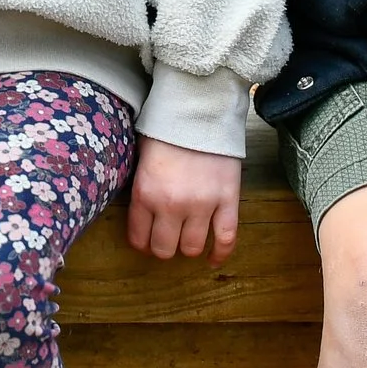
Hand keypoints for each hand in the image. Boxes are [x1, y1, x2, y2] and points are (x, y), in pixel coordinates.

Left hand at [126, 137, 241, 263]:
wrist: (200, 108)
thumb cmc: (166, 128)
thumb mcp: (140, 156)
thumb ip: (140, 185)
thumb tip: (139, 209)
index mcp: (145, 193)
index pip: (138, 238)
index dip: (142, 243)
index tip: (146, 240)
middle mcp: (171, 204)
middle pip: (164, 249)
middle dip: (163, 248)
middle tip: (167, 239)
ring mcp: (201, 205)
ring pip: (192, 247)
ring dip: (188, 248)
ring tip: (187, 239)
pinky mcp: (227, 200)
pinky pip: (226, 238)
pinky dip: (220, 253)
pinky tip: (213, 259)